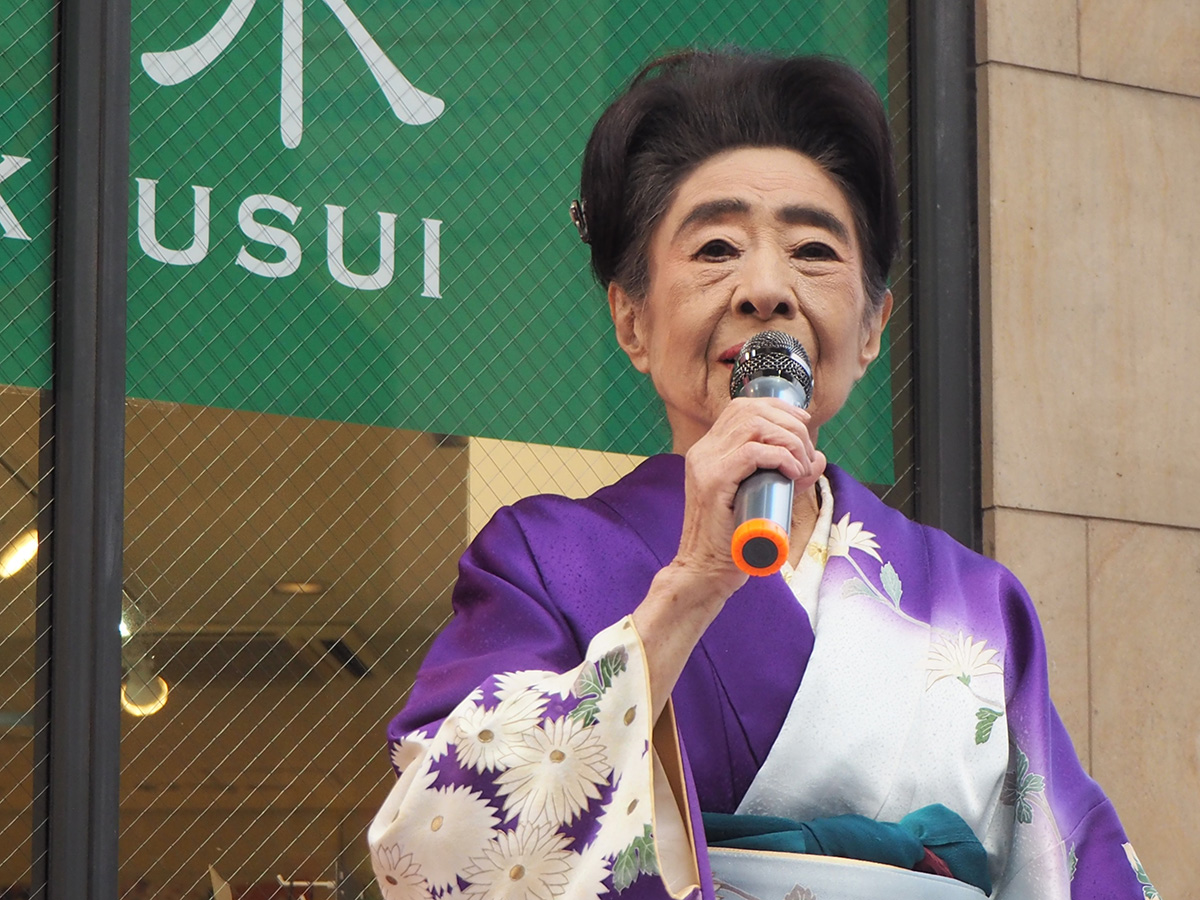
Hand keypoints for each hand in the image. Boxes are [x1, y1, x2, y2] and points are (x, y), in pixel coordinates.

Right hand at [672, 395, 825, 602]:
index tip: (803, 424)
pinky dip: (780, 457)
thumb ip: (787, 477)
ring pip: (753, 425)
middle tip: (807, 454)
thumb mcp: (764, 499)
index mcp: (709, 451)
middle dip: (790, 424)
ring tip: (801, 464)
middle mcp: (704, 451)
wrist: (705, 571)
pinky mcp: (713, 482)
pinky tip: (793, 472)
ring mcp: (705, 464)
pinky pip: (752, 452)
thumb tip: (818, 458)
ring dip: (788, 439)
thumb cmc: (732, 541)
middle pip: (751, 410)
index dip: (778, 408)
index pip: (742, 407)